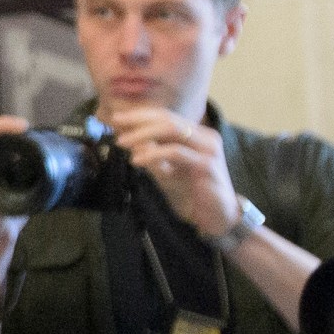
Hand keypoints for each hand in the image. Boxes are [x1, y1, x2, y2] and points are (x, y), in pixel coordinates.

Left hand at [107, 105, 237, 237]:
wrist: (217, 218)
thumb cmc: (192, 195)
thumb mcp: (167, 172)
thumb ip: (152, 156)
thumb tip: (129, 142)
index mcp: (196, 135)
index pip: (166, 117)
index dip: (140, 115)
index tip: (116, 117)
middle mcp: (205, 137)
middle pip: (168, 119)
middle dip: (138, 120)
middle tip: (116, 124)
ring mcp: (208, 149)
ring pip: (172, 130)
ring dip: (143, 134)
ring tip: (122, 143)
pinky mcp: (207, 164)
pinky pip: (176, 153)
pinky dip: (154, 154)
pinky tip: (137, 160)